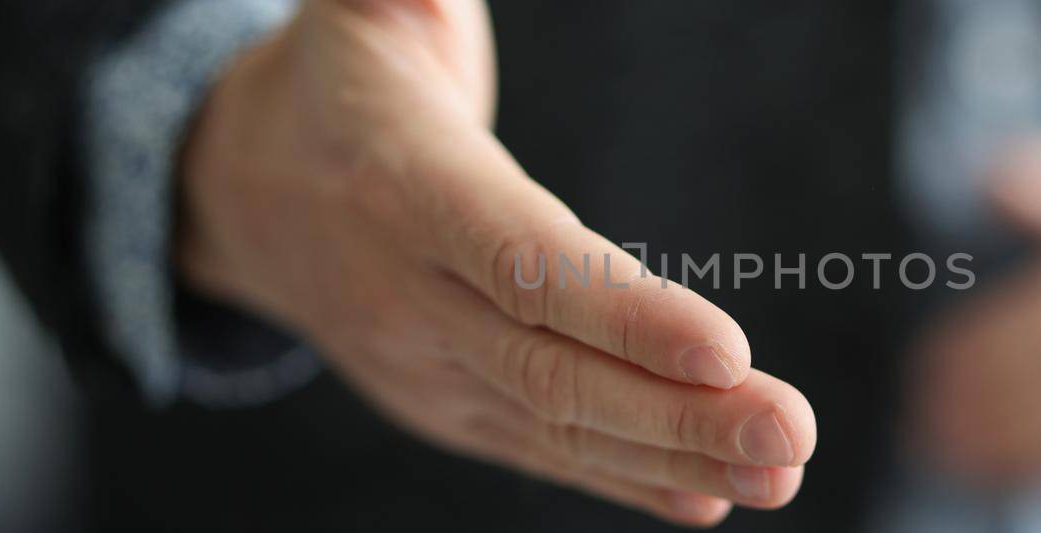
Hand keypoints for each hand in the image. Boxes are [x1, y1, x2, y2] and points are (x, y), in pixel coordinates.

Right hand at [175, 0, 813, 525]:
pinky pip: (541, 449)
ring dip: (675, 455)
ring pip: (559, 423)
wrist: (249, 194)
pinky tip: (708, 497)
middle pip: (555, 368)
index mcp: (404, 189)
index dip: (622, 315)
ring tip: (780, 472)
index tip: (727, 350)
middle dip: (679, 413)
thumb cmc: (342, 83)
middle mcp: (410, 296)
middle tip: (791, 431)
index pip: (524, 263)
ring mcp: (424, 365)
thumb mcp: (363, 12)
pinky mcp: (445, 404)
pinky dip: (625, 478)